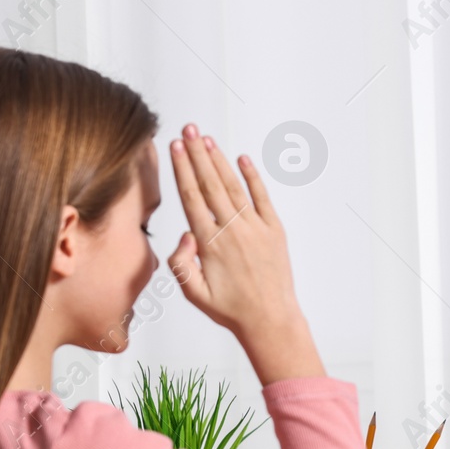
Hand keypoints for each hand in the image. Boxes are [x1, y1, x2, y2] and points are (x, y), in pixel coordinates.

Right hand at [166, 124, 324, 383]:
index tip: (174, 147)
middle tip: (187, 129)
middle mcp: (232, 229)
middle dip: (196, 153)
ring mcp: (255, 228)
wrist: (270, 319)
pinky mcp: (275, 231)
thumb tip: (185, 234)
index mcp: (209, 243)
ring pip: (233, 186)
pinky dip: (253, 177)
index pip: (192, 196)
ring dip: (219, 160)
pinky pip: (262, 198)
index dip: (182, 169)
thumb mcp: (193, 293)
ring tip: (205, 138)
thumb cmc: (229, 309)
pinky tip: (243, 158)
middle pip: (210, 183)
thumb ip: (180, 263)